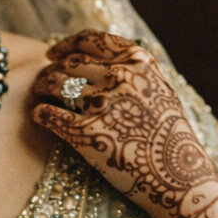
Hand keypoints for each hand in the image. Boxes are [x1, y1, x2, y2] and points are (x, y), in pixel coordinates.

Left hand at [33, 31, 217, 217]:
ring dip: (42, 88)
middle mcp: (119, 76)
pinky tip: (39, 116)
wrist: (178, 177)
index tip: (54, 53)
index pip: (91, 40)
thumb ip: (133, 71)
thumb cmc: (169, 137)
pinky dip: (40, 113)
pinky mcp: (86, 131)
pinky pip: (49, 114)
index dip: (66, 45)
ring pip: (55, 84)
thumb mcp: (159, 90)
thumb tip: (97, 59)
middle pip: (70, 63)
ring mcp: (102, 103)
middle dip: (52, 70)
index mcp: (137, 61)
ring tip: (39, 96)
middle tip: (43, 82)